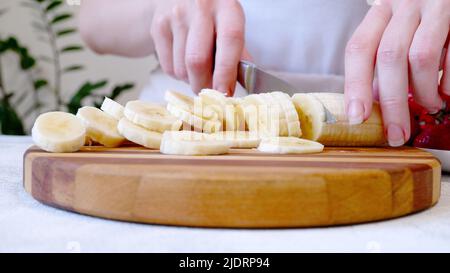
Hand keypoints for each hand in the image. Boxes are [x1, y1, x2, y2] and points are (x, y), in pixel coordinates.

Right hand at [151, 0, 247, 94]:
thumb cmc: (212, 16)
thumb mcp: (231, 24)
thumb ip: (239, 53)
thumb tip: (245, 84)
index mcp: (226, 6)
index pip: (229, 41)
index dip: (226, 72)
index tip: (225, 93)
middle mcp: (200, 8)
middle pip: (198, 61)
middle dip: (205, 86)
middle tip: (211, 93)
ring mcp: (175, 16)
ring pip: (182, 69)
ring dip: (192, 81)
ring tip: (198, 72)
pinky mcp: (158, 27)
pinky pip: (168, 67)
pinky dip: (179, 75)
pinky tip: (184, 63)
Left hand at [344, 0, 448, 146]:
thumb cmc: (419, 20)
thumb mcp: (395, 32)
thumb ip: (382, 62)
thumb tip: (370, 103)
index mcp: (381, 12)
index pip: (358, 49)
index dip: (355, 85)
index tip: (357, 118)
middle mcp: (404, 5)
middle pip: (389, 57)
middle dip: (392, 103)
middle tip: (396, 134)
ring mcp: (435, 8)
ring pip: (421, 58)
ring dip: (423, 92)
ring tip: (429, 105)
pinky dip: (447, 82)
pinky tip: (445, 92)